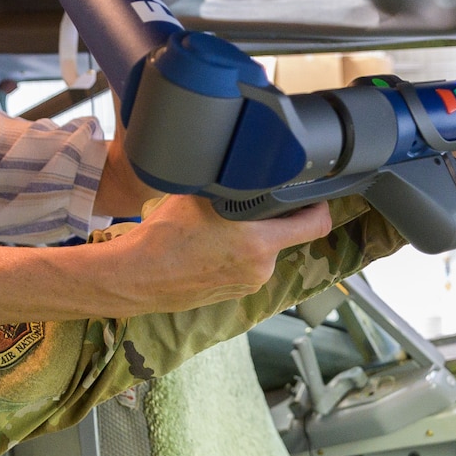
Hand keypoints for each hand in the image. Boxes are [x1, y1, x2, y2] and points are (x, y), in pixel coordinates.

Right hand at [94, 194, 333, 313]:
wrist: (136, 277)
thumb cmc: (163, 238)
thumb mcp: (199, 194)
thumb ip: (231, 181)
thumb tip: (241, 160)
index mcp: (259, 243)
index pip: (316, 224)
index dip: (318, 205)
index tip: (313, 195)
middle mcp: (260, 268)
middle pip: (287, 235)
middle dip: (274, 219)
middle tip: (250, 205)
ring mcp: (248, 284)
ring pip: (264, 251)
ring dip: (253, 238)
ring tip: (222, 228)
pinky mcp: (233, 294)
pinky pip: (246, 267)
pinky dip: (236, 255)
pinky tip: (212, 247)